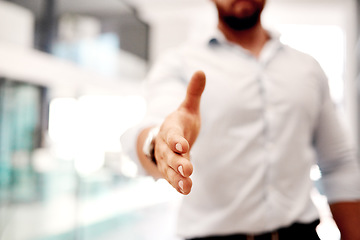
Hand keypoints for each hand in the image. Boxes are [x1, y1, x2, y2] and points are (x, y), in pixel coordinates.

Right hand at [154, 71, 205, 194]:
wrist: (166, 138)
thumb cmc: (180, 122)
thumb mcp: (187, 108)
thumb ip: (193, 93)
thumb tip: (201, 71)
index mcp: (171, 128)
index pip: (171, 134)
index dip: (176, 139)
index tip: (183, 145)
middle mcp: (166, 145)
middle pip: (169, 154)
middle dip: (177, 161)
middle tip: (187, 169)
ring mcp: (168, 159)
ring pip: (169, 169)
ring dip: (177, 177)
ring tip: (187, 185)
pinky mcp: (171, 170)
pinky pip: (173, 178)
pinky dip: (178, 184)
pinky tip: (186, 190)